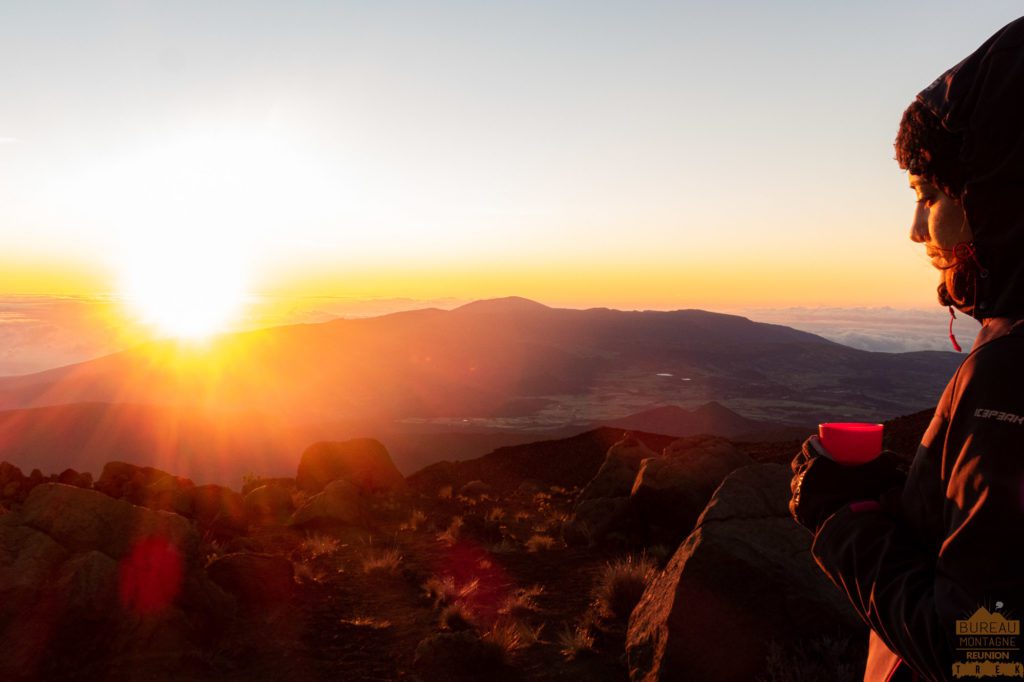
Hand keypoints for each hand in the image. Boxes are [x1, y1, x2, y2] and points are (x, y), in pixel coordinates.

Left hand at [789, 436, 905, 532]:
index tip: (824, 445)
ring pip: (798, 484)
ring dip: (807, 482)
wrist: (849, 528)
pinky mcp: (798, 513)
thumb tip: (893, 456)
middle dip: (809, 463)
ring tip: (820, 484)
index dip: (815, 443)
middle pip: (800, 464)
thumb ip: (888, 461)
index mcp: (813, 464)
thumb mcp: (878, 474)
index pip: (809, 446)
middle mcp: (800, 479)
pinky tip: (815, 502)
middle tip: (823, 465)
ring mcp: (797, 497)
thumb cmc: (863, 495)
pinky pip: (798, 503)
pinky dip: (806, 502)